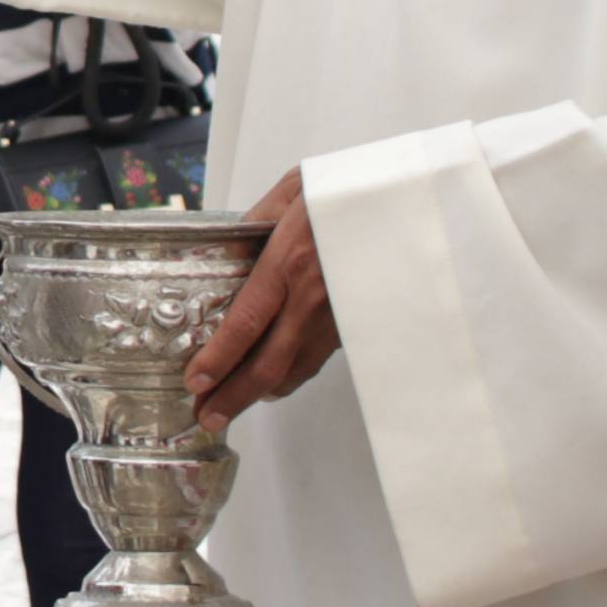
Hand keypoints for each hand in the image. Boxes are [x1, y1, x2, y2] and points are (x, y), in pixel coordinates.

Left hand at [185, 168, 339, 432]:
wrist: (411, 200)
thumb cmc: (351, 189)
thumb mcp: (295, 189)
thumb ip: (258, 218)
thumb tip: (234, 242)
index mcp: (292, 262)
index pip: (246, 323)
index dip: (219, 359)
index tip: (195, 381)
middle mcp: (315, 298)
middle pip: (269, 363)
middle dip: (234, 397)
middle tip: (207, 417)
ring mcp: (339, 316)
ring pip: (296, 369)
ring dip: (261, 393)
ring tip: (230, 406)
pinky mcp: (356, 323)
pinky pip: (317, 357)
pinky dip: (292, 374)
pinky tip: (273, 380)